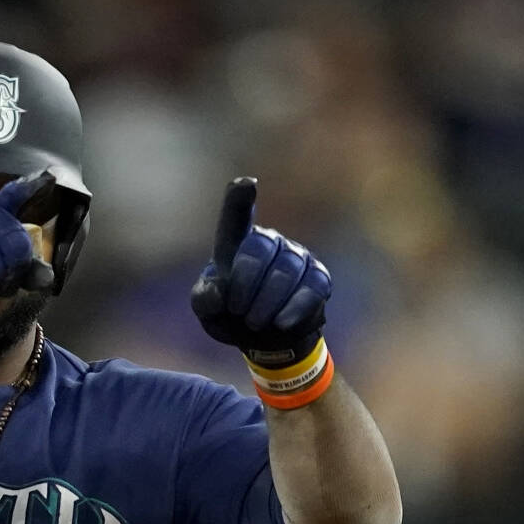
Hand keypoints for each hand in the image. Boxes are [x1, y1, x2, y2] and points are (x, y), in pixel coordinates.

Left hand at [189, 177, 331, 364]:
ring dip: (266, 302)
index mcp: (237, 244)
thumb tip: (221, 290)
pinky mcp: (319, 278)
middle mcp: (270, 242)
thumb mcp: (208, 310)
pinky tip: (280, 323)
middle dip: (245, 284)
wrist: (264, 339)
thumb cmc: (231, 315)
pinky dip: (292, 309)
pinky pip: (312, 287)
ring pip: (287, 270)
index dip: (240, 199)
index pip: (237, 217)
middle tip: (237, 311)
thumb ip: (205, 299)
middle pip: (260, 248)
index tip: (246, 184)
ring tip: (254, 323)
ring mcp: (297, 257)